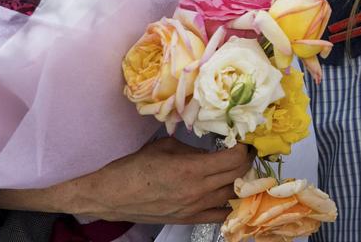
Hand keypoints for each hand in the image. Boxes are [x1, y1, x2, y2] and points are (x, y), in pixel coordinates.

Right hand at [77, 138, 252, 223]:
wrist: (113, 195)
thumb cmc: (135, 167)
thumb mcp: (166, 147)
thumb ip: (193, 149)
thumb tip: (211, 150)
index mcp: (191, 169)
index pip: (233, 160)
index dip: (244, 148)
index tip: (246, 140)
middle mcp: (197, 191)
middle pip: (238, 177)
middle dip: (246, 162)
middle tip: (246, 152)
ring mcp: (195, 208)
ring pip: (232, 196)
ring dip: (240, 182)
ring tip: (238, 170)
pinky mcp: (189, 219)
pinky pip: (219, 215)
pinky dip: (229, 203)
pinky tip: (228, 193)